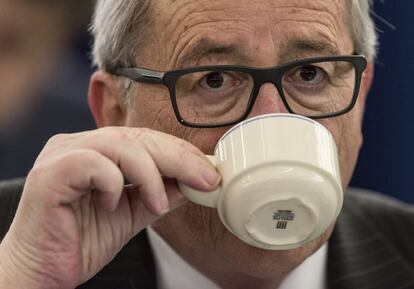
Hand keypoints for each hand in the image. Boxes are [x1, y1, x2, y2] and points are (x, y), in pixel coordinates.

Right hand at [0, 127, 219, 288]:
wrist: (41, 272)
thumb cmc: (81, 241)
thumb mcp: (132, 214)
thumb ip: (158, 194)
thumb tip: (193, 183)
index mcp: (97, 150)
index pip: (145, 139)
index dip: (179, 153)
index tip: (207, 172)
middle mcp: (79, 144)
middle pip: (137, 137)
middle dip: (177, 158)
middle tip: (204, 179)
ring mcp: (62, 154)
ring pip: (120, 144)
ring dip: (150, 174)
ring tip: (160, 204)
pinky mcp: (50, 172)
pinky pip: (93, 162)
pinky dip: (113, 183)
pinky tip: (112, 204)